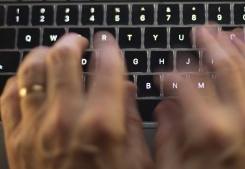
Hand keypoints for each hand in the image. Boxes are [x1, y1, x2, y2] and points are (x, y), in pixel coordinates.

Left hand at [1, 32, 152, 168]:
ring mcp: (36, 128)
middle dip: (73, 41)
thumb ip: (132, 118)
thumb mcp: (138, 160)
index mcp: (102, 125)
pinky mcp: (16, 139)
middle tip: (80, 41)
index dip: (108, 48)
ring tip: (54, 53)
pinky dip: (20, 80)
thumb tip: (125, 88)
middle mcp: (66, 120)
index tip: (107, 42)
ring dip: (44, 53)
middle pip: (63, 58)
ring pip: (32, 69)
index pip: (106, 68)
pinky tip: (31, 79)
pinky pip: (9, 95)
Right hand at [154, 25, 244, 168]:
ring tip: (231, 33)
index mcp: (207, 132)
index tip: (164, 76)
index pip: (185, 84)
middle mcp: (241, 122)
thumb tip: (166, 108)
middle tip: (201, 31)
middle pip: (224, 67)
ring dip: (242, 47)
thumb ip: (167, 136)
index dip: (171, 75)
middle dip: (210, 44)